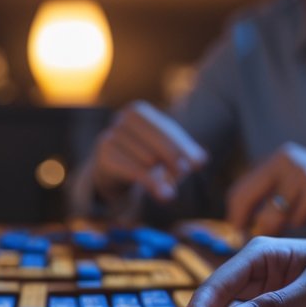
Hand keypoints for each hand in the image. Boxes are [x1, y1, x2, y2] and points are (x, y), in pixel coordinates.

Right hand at [91, 100, 207, 204]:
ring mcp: (110, 137)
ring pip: (149, 160)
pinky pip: (135, 171)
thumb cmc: (141, 155)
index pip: (167, 131)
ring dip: (162, 177)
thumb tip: (201, 160)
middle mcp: (121, 120)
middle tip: (184, 177)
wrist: (107, 170)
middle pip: (159, 145)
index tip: (197, 166)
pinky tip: (165, 195)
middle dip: (175, 163)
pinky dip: (152, 184)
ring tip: (168, 189)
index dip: (184, 149)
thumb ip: (186, 153)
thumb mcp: (165, 150)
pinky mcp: (104, 158)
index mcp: (137, 111)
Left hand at [226, 143, 305, 234]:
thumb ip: (268, 199)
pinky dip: (302, 223)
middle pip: (245, 198)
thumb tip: (238, 225)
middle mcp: (285, 161)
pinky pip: (296, 219)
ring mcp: (301, 173)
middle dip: (244, 224)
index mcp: (276, 160)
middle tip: (248, 241)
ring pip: (271, 215)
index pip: (239, 189)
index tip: (238, 233)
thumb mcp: (293, 191)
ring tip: (299, 219)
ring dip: (282, 226)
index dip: (234, 214)